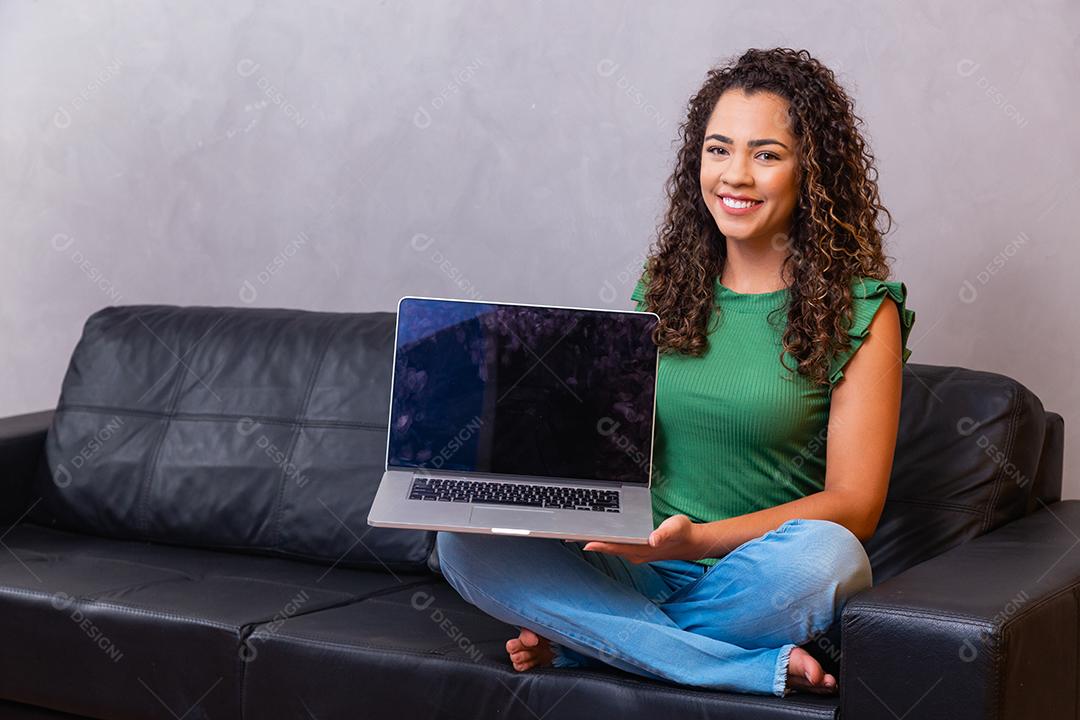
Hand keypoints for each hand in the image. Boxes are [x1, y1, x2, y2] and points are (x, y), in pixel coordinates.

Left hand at [579, 514, 701, 563]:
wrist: (691, 542)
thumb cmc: (683, 533)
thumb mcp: (675, 528)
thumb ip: (664, 533)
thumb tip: (653, 539)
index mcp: (643, 548)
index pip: (617, 546)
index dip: (600, 544)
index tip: (584, 542)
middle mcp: (636, 553)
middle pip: (610, 548)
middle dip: (591, 542)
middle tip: (570, 536)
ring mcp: (636, 553)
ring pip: (611, 548)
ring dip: (596, 542)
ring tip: (577, 536)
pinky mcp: (636, 550)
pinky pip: (617, 547)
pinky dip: (605, 542)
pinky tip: (598, 537)